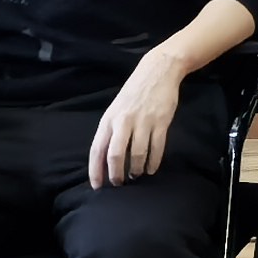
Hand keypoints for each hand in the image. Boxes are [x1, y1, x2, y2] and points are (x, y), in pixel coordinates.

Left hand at [85, 51, 187, 190]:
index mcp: (109, 119)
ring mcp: (143, 122)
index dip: (96, 170)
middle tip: (119, 184)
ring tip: (136, 174)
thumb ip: (111, 130)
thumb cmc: (134, 92)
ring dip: (136, 169)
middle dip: (116, 174)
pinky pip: (156, 148)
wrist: (157, 71)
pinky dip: (153, 162)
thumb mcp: (116, 109)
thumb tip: (106, 158)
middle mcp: (124, 121)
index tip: (97, 186)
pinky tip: (151, 168)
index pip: (97, 149)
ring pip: (137, 154)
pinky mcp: (161, 122)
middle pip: (115, 154)